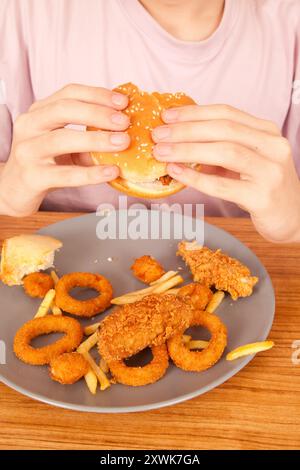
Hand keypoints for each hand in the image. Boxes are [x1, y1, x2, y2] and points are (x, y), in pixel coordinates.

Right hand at [0, 84, 130, 215]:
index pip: (69, 93)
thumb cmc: (44, 163)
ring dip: (97, 139)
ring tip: (123, 142)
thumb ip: (89, 136)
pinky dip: (91, 173)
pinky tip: (111, 172)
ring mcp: (28, 150)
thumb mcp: (65, 144)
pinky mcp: (32, 176)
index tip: (123, 102)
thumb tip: (125, 132)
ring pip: (63, 139)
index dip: (97, 94)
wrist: (14, 190)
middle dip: (98, 113)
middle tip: (124, 121)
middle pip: (64, 110)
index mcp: (39, 112)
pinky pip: (65, 174)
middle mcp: (29, 125)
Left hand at [152, 104, 299, 242]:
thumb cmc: (263, 188)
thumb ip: (220, 150)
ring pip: (224, 152)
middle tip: (157, 134)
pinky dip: (197, 178)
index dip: (193, 112)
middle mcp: (272, 146)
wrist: (293, 219)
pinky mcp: (262, 197)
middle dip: (186, 130)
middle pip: (223, 129)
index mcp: (267, 132)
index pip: (226, 113)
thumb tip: (178, 141)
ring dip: (187, 150)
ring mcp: (270, 171)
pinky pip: (223, 185)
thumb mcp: (245, 163)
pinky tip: (176, 173)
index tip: (166, 115)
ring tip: (161, 152)